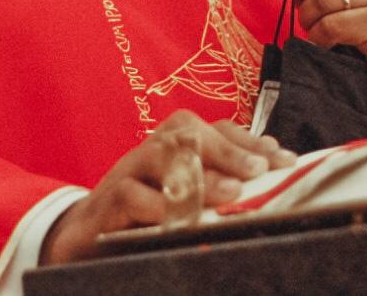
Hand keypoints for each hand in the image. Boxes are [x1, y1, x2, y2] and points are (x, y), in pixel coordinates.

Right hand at [40, 110, 295, 264]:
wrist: (83, 237)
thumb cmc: (143, 217)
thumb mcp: (183, 199)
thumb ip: (216, 185)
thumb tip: (266, 176)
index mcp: (173, 145)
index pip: (214, 129)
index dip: (249, 140)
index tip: (283, 159)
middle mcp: (151, 150)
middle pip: (188, 130)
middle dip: (228, 148)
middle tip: (259, 171)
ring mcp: (126, 172)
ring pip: (161, 156)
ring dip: (199, 174)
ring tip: (231, 192)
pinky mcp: (107, 201)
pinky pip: (131, 195)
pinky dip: (159, 205)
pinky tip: (182, 219)